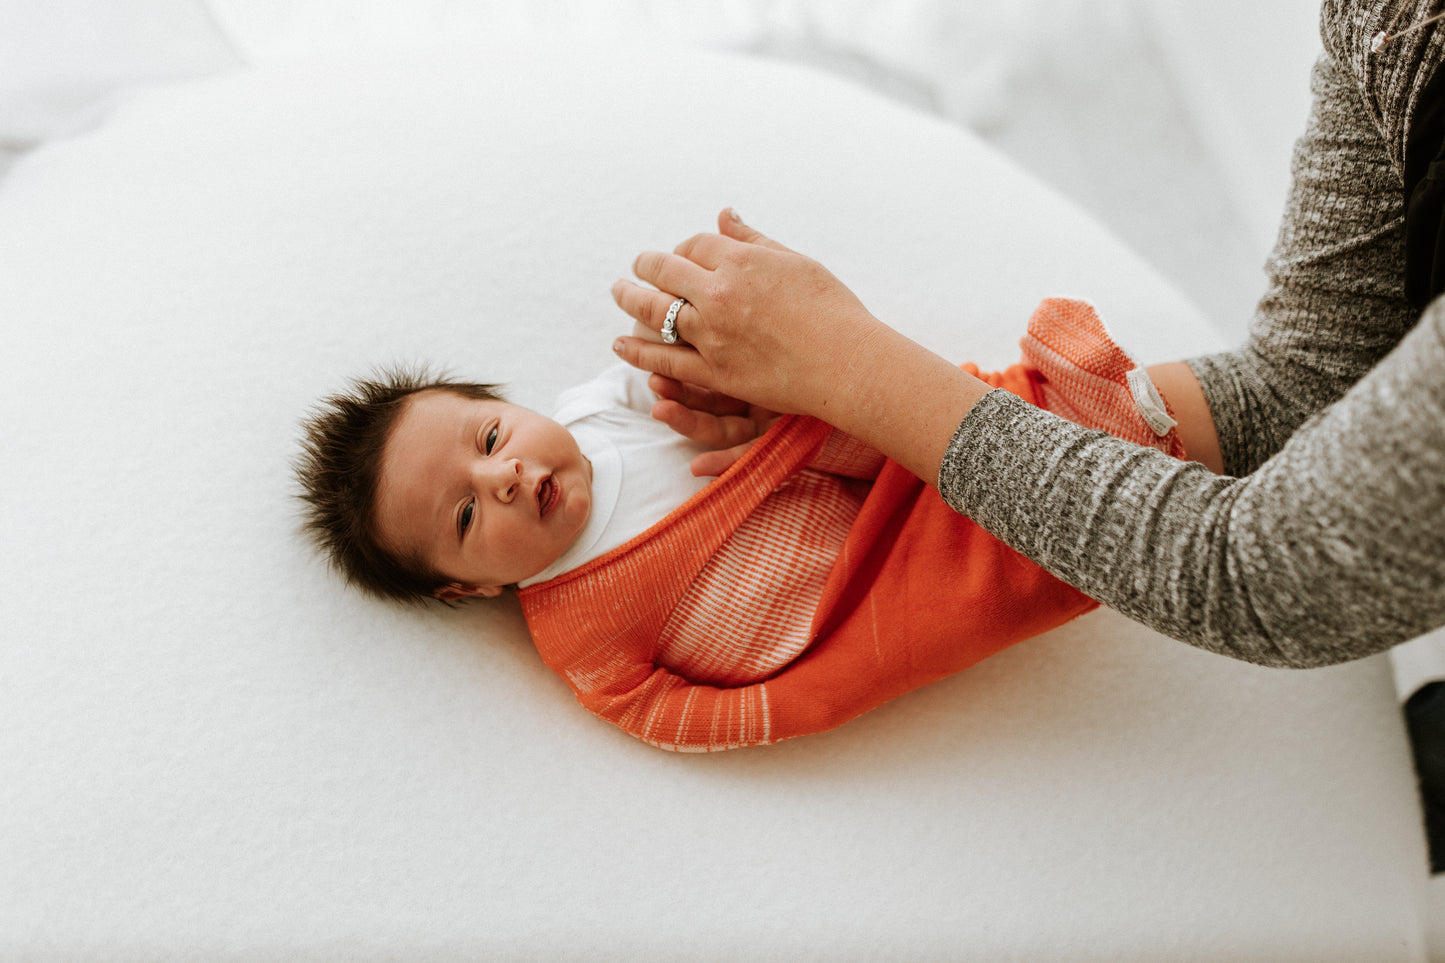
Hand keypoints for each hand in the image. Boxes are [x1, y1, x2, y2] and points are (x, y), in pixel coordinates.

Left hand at [613, 208, 990, 484]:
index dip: (682, 248)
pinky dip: (638, 352)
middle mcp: (720, 293)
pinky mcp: (715, 373)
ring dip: (631, 300)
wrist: (848, 362)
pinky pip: (665, 359)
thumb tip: (725, 214)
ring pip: (656, 313)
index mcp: (741, 261)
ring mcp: (714, 334)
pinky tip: (620, 345)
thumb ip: (754, 240)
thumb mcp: (795, 262)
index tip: (680, 254)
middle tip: (636, 267)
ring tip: (619, 293)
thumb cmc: (833, 310)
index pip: (694, 244)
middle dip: (646, 266)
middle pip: (665, 271)